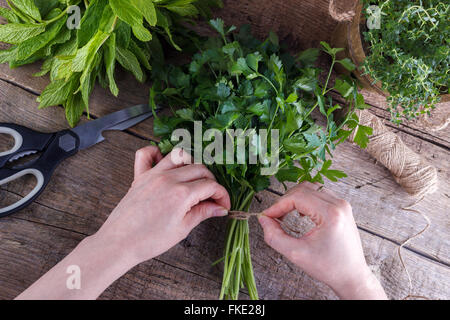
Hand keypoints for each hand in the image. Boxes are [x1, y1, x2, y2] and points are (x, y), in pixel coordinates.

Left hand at [95, 146, 230, 264]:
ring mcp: (153, 174)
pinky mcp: (139, 176)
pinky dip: (156, 152)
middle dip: (211, 182)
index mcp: (182, 193)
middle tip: (211, 197)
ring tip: (194, 180)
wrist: (120, 243)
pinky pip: (146, 154)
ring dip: (192, 164)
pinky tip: (164, 162)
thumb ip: (202, 213)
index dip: (222, 195)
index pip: (210, 186)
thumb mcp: (182, 229)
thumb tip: (219, 208)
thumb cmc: (149, 241)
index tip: (223, 205)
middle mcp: (168, 178)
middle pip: (199, 168)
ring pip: (179, 156)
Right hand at [258, 182, 386, 299]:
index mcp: (330, 213)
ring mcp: (342, 204)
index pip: (297, 197)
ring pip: (311, 188)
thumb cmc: (329, 267)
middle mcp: (339, 204)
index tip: (267, 217)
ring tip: (284, 215)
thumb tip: (263, 220)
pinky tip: (299, 214)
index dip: (278, 205)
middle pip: (303, 189)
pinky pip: (319, 194)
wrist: (352, 276)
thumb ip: (274, 236)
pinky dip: (305, 200)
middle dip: (285, 201)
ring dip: (294, 199)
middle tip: (274, 217)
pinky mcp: (342, 208)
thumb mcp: (296, 254)